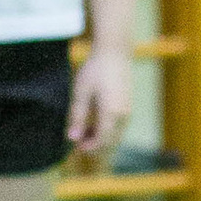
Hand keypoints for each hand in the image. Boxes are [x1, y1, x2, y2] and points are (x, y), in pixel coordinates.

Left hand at [68, 41, 134, 161]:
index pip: (101, 141)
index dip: (89, 147)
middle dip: (95, 145)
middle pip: (110, 141)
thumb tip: (72, 138)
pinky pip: (119, 126)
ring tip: (84, 132)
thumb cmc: (96, 70)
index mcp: (111, 114)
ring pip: (116, 134)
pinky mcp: (128, 105)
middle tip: (78, 141)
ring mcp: (128, 111)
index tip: (76, 147)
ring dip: (101, 138)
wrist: (115, 52)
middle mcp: (123, 115)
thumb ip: (77, 117)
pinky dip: (107, 130)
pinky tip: (94, 123)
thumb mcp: (81, 93)